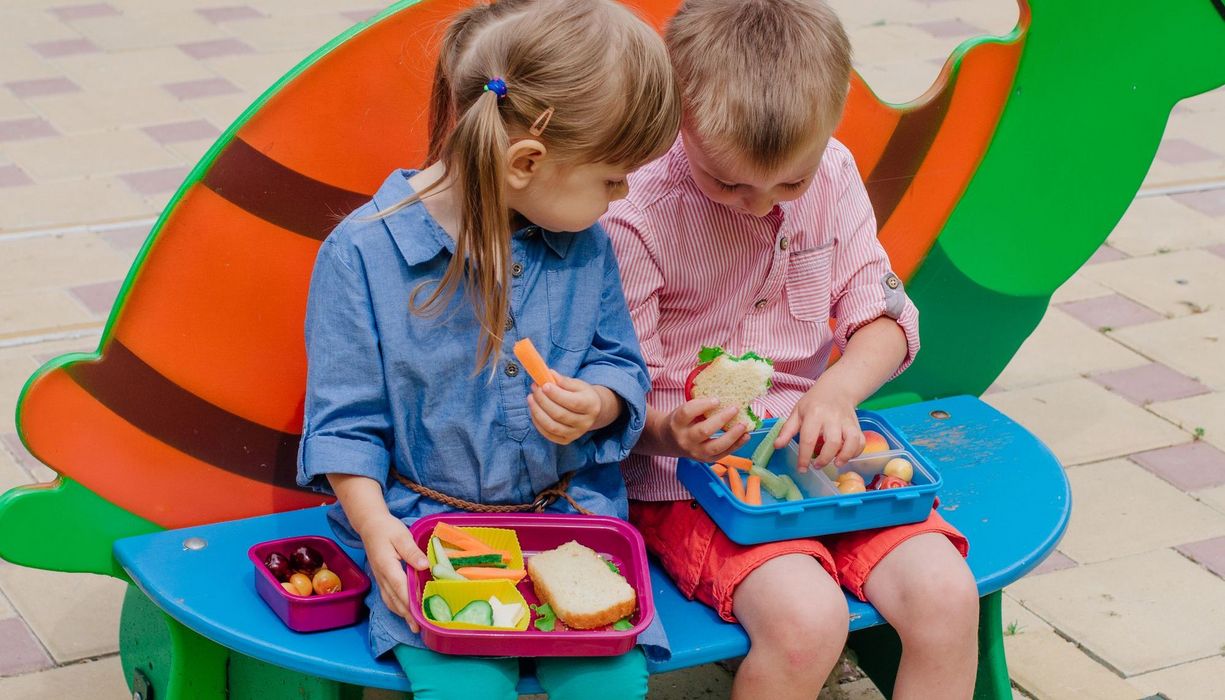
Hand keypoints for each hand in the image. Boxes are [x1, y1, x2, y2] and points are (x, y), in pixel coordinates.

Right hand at [358, 513, 427, 630]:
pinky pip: (388, 597)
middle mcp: (382, 576)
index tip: (420, 616)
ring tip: (413, 626)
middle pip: (395, 600)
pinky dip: (396, 607)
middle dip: (407, 615)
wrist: (370, 525)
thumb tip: (425, 566)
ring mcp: (380, 578)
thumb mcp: (402, 536)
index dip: (410, 603)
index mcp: (387, 566)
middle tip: (418, 629)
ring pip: (390, 601)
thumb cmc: (387, 529)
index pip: (400, 588)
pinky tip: (404, 612)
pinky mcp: (381, 578)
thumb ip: (412, 552)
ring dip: (401, 614)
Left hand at [529, 373, 605, 444]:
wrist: (591, 411)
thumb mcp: (578, 384)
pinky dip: (537, 422)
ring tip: (530, 398)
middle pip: (560, 414)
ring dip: (537, 411)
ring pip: (552, 426)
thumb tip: (548, 375)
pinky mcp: (566, 440)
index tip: (543, 385)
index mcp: (591, 405)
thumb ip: (564, 381)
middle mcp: (585, 422)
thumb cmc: (582, 394)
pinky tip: (534, 410)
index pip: (573, 402)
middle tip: (535, 388)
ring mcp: (576, 433)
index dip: (556, 394)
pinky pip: (548, 434)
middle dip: (543, 400)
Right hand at [665, 397, 748, 461]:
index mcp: (677, 423)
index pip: (687, 412)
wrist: (670, 442)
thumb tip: (725, 398)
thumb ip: (699, 406)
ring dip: (732, 435)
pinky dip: (736, 445)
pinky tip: (745, 436)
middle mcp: (685, 439)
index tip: (717, 399)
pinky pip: (723, 454)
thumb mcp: (683, 411)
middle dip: (721, 419)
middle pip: (703, 431)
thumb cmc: (680, 422)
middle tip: (735, 408)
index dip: (703, 405)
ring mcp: (695, 452)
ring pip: (715, 446)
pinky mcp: (705, 459)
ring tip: (744, 425)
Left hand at [774, 384, 863, 470]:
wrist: (837, 388)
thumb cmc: (814, 402)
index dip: (804, 457)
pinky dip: (856, 452)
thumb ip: (787, 430)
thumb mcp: (797, 412)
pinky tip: (846, 456)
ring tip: (836, 464)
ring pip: (851, 441)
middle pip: (833, 442)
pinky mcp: (857, 425)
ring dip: (845, 456)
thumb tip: (777, 446)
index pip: (808, 439)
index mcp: (814, 414)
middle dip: (825, 458)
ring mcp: (847, 422)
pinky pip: (861, 441)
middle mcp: (832, 418)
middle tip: (817, 465)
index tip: (802, 469)